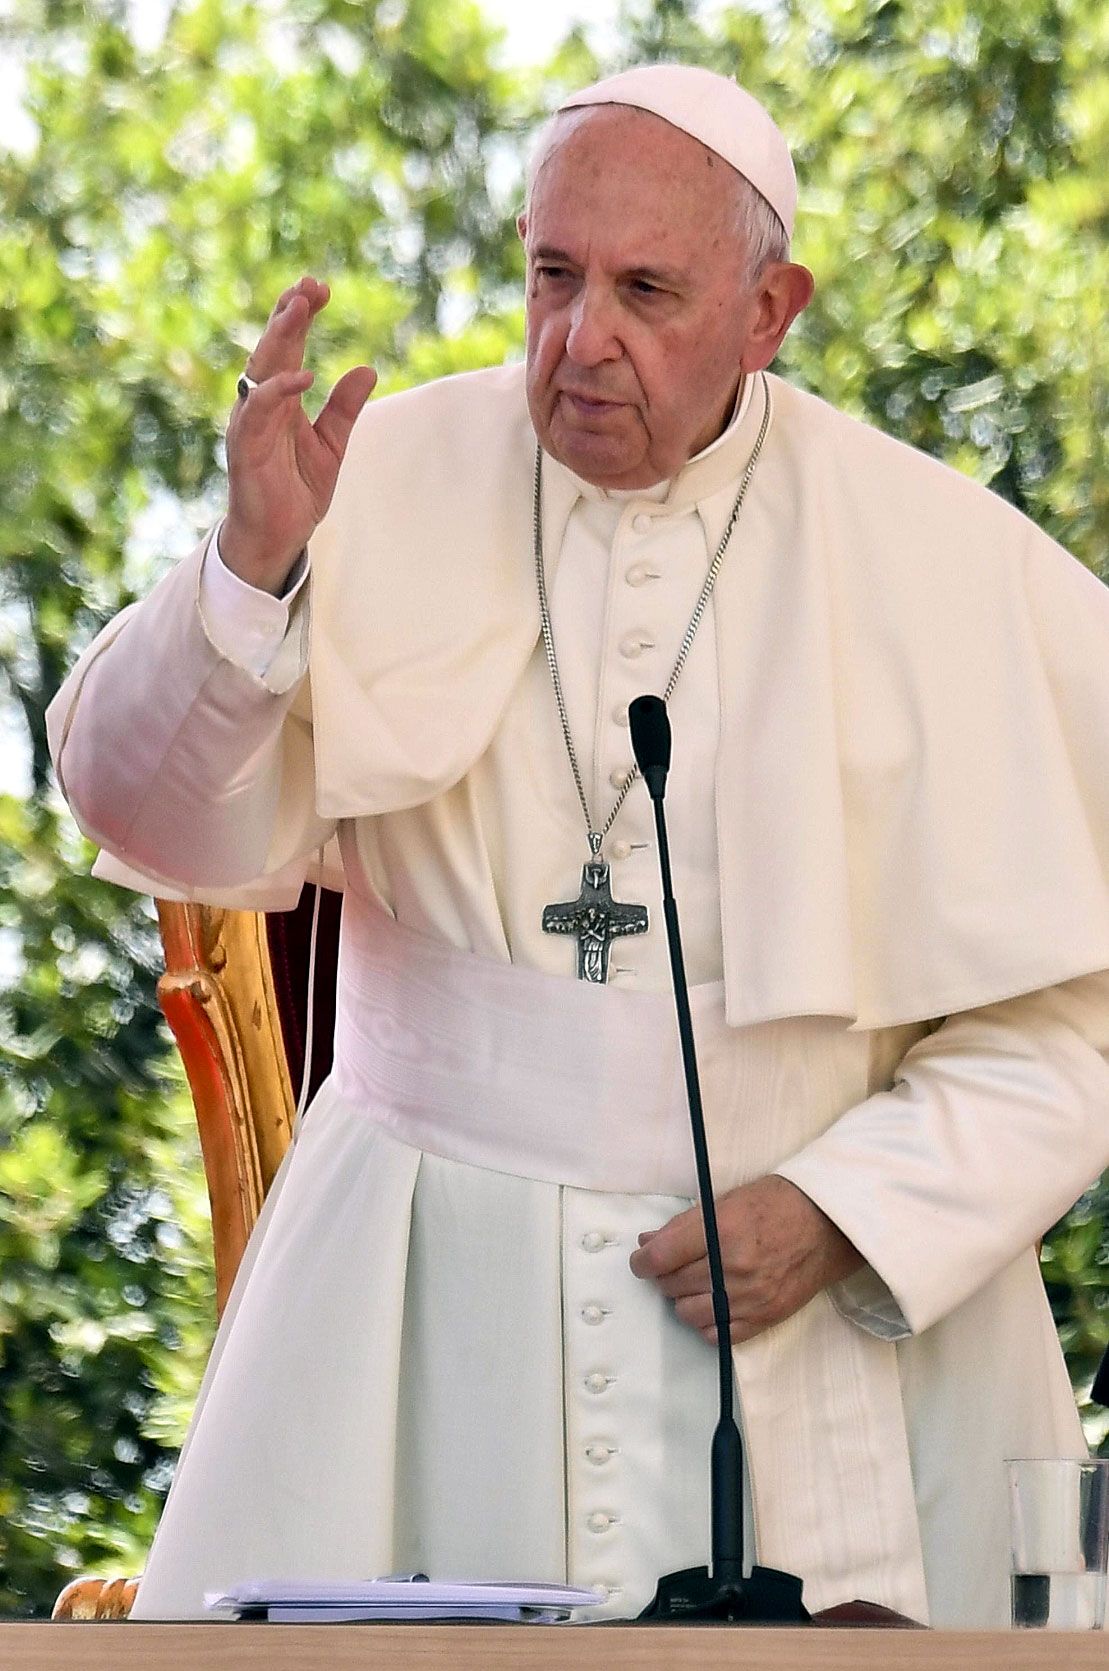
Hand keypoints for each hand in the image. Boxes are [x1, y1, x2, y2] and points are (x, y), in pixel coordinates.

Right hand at [222, 275, 377, 593]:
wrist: (279, 536)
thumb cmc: (297, 489)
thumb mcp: (332, 444)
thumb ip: (345, 409)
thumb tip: (367, 369)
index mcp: (279, 398)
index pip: (287, 346)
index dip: (299, 315)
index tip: (321, 287)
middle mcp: (259, 404)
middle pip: (272, 348)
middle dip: (288, 314)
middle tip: (310, 285)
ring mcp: (250, 423)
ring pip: (261, 369)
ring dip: (280, 338)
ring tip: (300, 309)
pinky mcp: (246, 448)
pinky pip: (259, 412)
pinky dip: (278, 391)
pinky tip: (304, 376)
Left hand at [628, 1175, 863, 1344]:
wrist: (828, 1226)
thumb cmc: (776, 1204)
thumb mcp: (726, 1201)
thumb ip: (683, 1225)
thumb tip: (647, 1244)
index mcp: (720, 1230)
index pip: (661, 1257)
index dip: (642, 1262)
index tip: (642, 1261)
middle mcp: (732, 1266)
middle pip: (672, 1285)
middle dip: (665, 1276)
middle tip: (674, 1266)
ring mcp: (749, 1297)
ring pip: (688, 1313)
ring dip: (683, 1300)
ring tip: (695, 1284)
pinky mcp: (764, 1318)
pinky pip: (717, 1335)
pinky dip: (706, 1323)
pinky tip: (712, 1306)